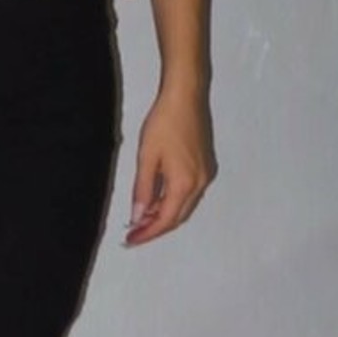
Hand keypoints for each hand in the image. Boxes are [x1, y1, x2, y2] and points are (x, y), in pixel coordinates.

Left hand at [125, 84, 215, 246]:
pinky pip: (189, 193)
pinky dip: (173, 201)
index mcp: (185, 183)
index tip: (130, 240)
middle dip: (155, 228)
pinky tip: (157, 199)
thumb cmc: (165, 122)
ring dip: (164, 215)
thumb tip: (138, 216)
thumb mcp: (147, 158)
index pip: (166, 219)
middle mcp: (200, 183)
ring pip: (184, 206)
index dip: (147, 233)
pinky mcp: (206, 165)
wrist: (186, 96)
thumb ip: (143, 190)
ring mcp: (206, 174)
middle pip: (178, 217)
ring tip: (141, 219)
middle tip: (133, 234)